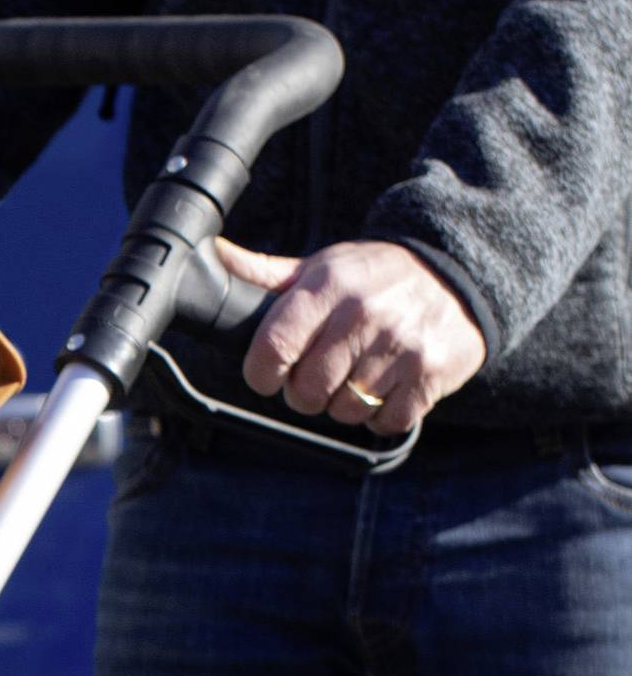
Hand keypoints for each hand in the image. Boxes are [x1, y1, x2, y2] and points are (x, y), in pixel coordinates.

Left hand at [220, 237, 485, 436]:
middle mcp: (363, 315)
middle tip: (324, 371)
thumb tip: (216, 255)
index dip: (262, 374)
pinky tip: (389, 383)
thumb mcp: (323, 267)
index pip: (271, 352)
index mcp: (328, 288)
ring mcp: (399, 345)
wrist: (459, 277)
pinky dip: (382, 413)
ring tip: (361, 370)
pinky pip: (384, 421)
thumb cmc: (376, 278)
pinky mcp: (429, 373)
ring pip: (343, 411)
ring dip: (346, 403)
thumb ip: (268, 274)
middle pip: (305, 393)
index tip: (271, 372)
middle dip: (306, 392)